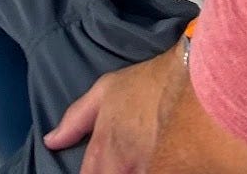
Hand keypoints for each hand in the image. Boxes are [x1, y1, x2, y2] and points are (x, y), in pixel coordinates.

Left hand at [44, 48, 181, 172]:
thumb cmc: (148, 84)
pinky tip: (160, 160)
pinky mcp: (174, 173)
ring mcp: (151, 171)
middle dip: (113, 173)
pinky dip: (159, 168)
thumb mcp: (105, 91)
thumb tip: (50, 141)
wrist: (195, 82)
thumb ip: (75, 119)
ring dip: (133, 171)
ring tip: (137, 158)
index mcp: (105, 150)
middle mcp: (125, 168)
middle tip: (119, 162)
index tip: (98, 170)